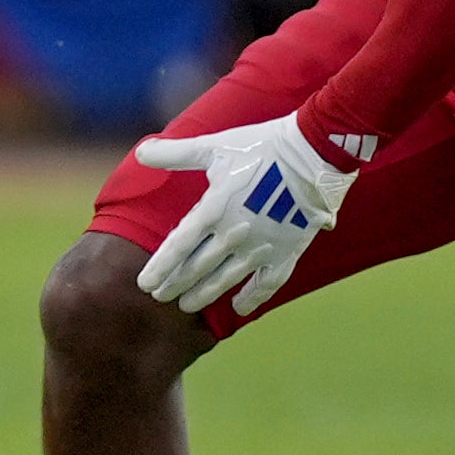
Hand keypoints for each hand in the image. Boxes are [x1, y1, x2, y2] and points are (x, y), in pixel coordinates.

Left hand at [130, 113, 354, 316]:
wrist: (314, 152)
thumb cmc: (261, 147)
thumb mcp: (215, 147)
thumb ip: (176, 153)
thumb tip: (140, 152)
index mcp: (215, 209)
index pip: (179, 246)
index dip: (160, 267)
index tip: (144, 284)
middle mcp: (235, 233)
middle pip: (197, 267)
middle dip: (175, 284)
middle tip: (158, 297)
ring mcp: (262, 246)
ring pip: (226, 279)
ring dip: (204, 294)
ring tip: (186, 306)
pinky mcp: (288, 251)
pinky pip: (268, 283)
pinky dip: (252, 298)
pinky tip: (238, 307)